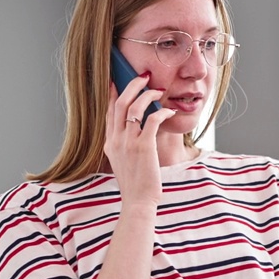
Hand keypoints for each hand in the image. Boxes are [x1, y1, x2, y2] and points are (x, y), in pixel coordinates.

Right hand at [102, 74, 175, 206]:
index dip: (113, 94)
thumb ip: (124, 145)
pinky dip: (162, 112)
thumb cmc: (135, 185)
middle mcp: (116, 140)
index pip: (109, 112)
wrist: (138, 202)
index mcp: (110, 143)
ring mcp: (129, 143)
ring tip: (158, 90)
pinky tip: (169, 111)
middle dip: (132, 85)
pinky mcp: (144, 147)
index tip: (117, 81)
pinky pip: (153, 120)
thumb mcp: (122, 162)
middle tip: (143, 77)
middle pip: (120, 103)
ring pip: (135, 107)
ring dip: (148, 95)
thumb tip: (134, 130)